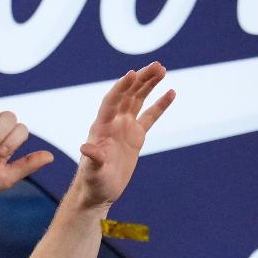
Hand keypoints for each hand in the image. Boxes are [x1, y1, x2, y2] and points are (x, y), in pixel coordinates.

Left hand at [69, 64, 174, 210]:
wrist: (98, 191)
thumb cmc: (92, 183)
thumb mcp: (93, 172)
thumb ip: (92, 159)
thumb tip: (85, 147)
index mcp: (101, 127)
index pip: (112, 101)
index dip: (121, 87)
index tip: (132, 74)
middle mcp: (113, 122)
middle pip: (128, 94)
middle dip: (141, 79)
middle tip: (157, 65)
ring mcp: (125, 127)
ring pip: (138, 100)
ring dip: (149, 84)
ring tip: (163, 69)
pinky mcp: (136, 136)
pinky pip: (150, 116)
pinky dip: (160, 105)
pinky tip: (171, 92)